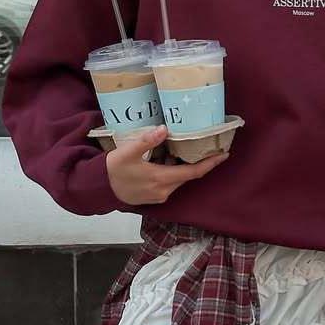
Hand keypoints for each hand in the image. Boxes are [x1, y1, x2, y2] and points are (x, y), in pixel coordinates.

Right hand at [106, 125, 228, 205]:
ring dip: (182, 165)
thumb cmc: (114, 169)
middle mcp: (164, 190)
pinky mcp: (153, 196)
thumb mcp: (128, 152)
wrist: (100, 188)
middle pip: (187, 175)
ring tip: (186, 147)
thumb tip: (164, 129)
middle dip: (198, 161)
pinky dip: (172, 170)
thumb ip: (146, 140)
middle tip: (207, 145)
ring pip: (178, 178)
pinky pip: (169, 182)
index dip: (210, 164)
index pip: (193, 172)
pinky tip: (166, 157)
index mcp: (161, 179)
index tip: (225, 154)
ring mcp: (159, 195)